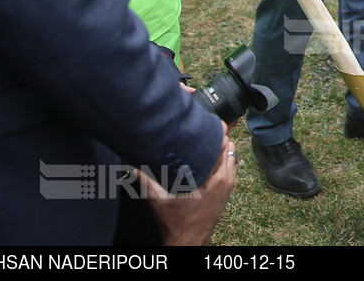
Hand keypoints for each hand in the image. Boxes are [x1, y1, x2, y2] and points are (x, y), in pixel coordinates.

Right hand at [140, 123, 236, 245]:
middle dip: (219, 138)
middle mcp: (225, 180)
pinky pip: (232, 168)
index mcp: (214, 179)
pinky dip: (225, 160)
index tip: (210, 123)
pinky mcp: (227, 191)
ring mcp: (229, 185)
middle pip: (229, 149)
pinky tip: (212, 157)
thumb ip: (146, 182)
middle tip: (205, 129)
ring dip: (223, 149)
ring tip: (208, 140)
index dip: (217, 133)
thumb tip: (131, 168)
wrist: (189, 240)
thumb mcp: (160, 201)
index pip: (222, 147)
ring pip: (232, 157)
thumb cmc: (176, 222)